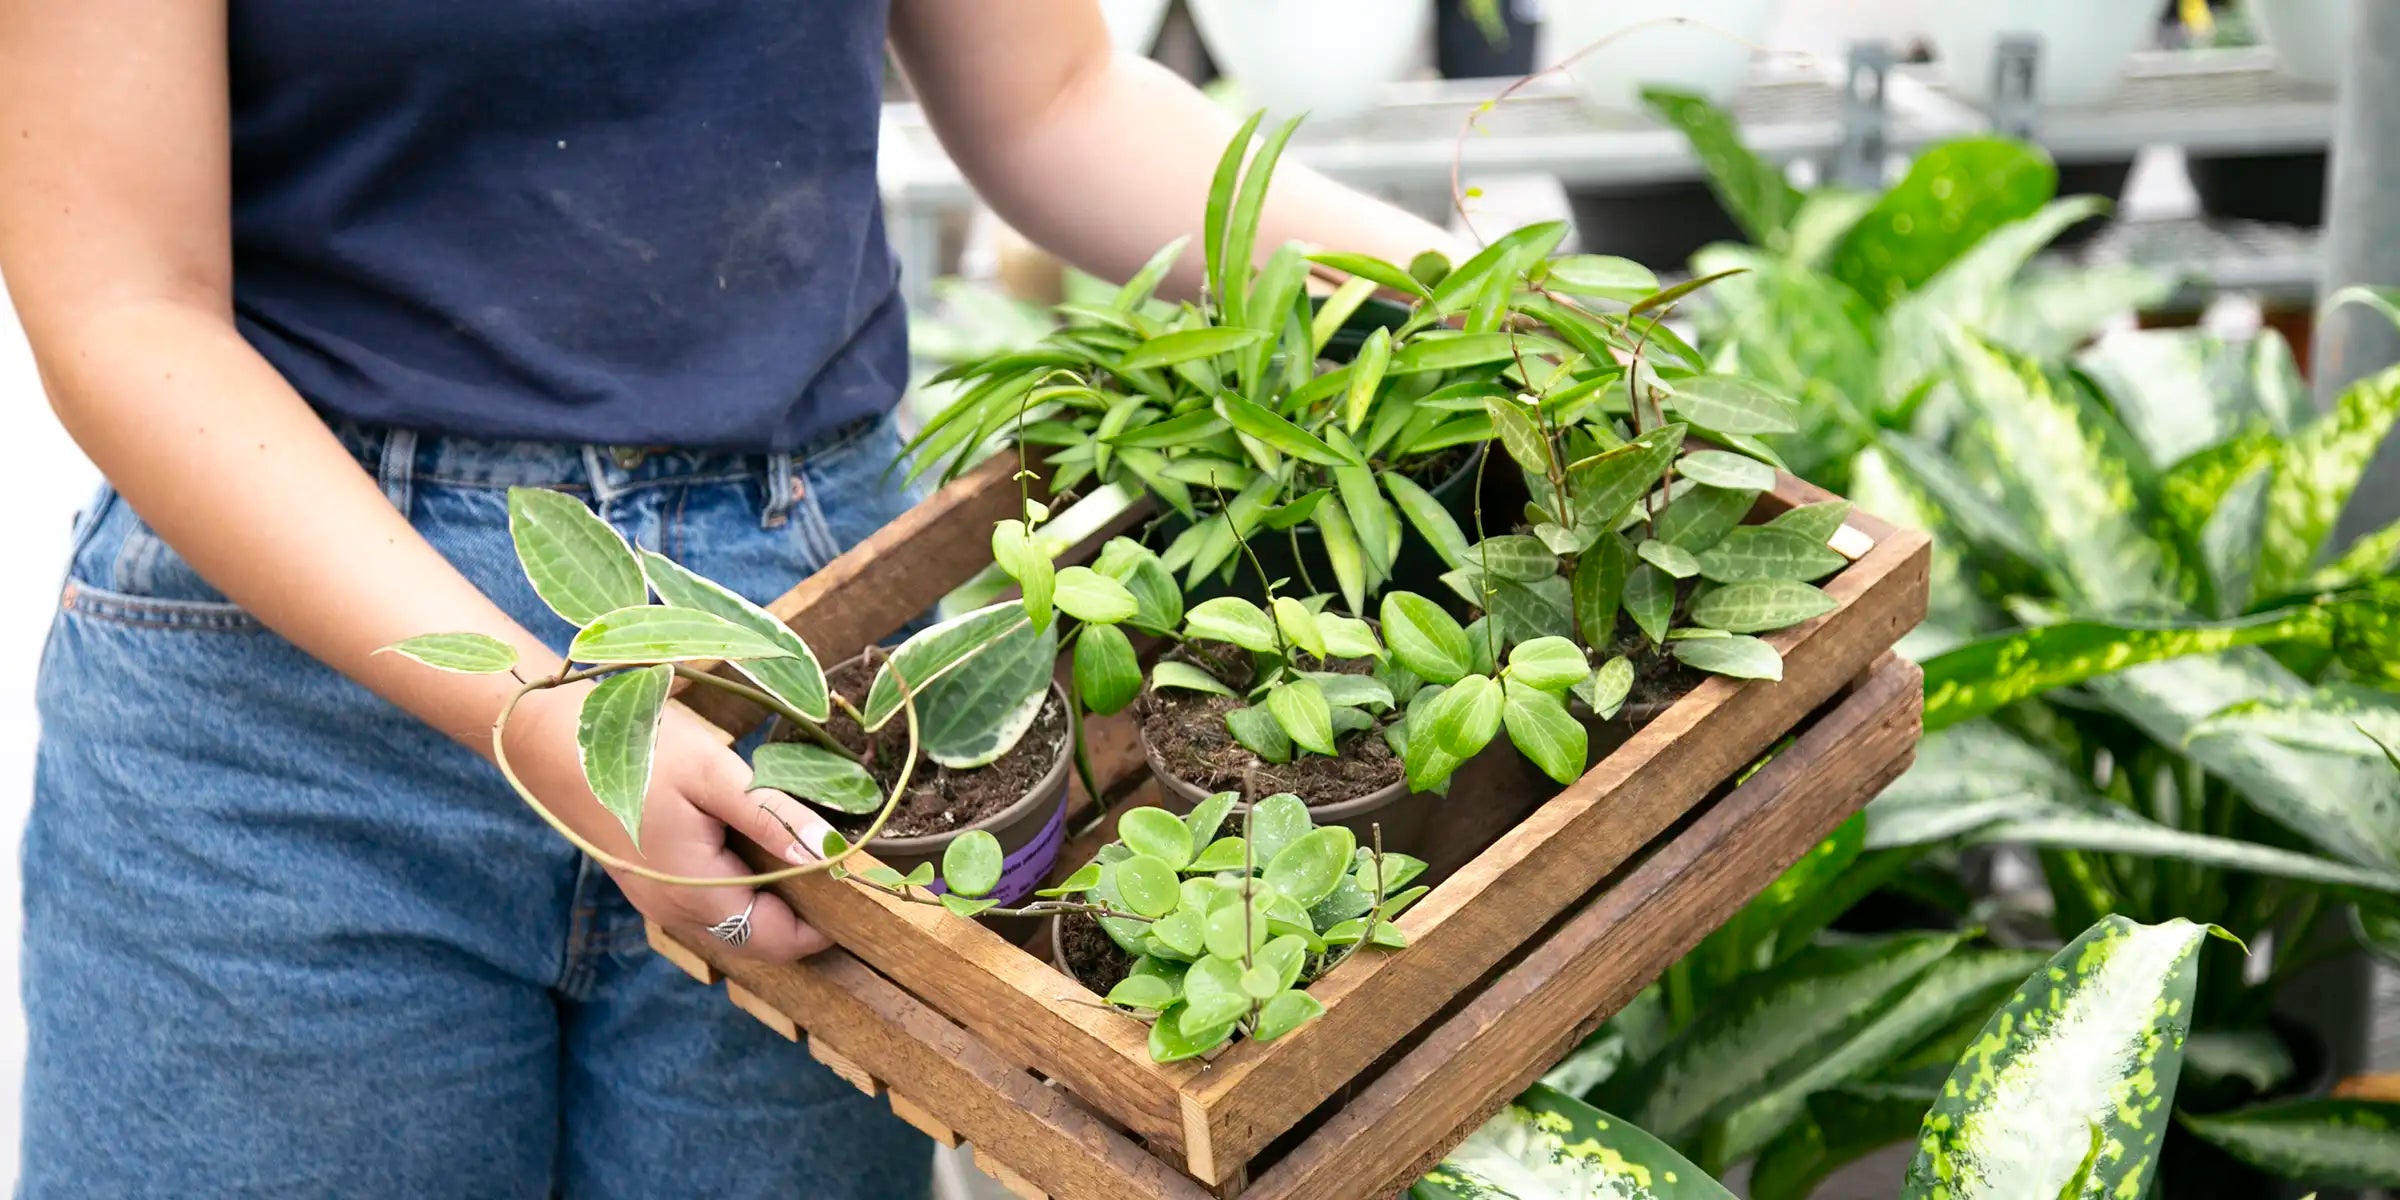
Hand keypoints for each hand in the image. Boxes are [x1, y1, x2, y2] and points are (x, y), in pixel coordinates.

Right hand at [504, 684, 840, 960]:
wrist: (548, 738)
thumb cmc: (638, 749)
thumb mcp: (715, 774)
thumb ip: (773, 817)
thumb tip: (833, 855)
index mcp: (698, 894)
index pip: (781, 941)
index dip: (827, 923)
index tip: (864, 885)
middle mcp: (675, 911)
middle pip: (758, 936)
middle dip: (804, 910)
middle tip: (842, 862)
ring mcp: (656, 898)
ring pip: (733, 918)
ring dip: (772, 896)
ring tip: (804, 847)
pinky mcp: (645, 878)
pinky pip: (707, 898)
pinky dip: (741, 882)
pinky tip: (751, 840)